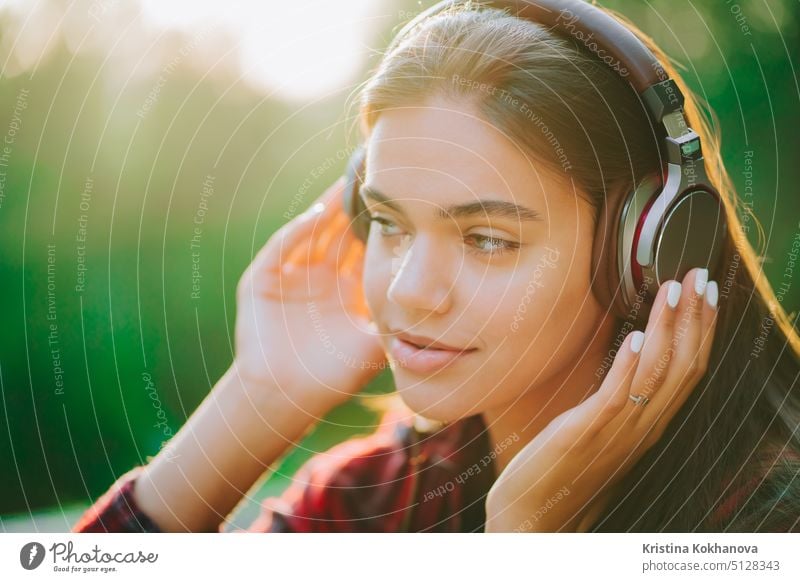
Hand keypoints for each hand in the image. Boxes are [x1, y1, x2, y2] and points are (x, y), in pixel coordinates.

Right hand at [233, 176, 386, 413]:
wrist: (288, 397)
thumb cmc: (332, 375)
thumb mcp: (372, 343)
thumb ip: (397, 322)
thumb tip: (436, 306)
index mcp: (343, 289)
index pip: (360, 249)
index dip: (375, 228)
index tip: (396, 203)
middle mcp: (317, 278)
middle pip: (337, 233)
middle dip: (352, 208)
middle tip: (370, 179)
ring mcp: (289, 277)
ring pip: (310, 233)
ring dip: (327, 211)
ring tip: (345, 186)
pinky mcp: (261, 282)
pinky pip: (280, 250)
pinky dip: (296, 232)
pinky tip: (316, 217)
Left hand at [485, 267, 718, 531]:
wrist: (535, 514)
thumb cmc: (564, 468)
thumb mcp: (599, 427)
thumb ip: (617, 398)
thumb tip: (626, 357)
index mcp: (647, 422)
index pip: (687, 371)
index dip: (700, 331)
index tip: (705, 294)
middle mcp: (641, 426)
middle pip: (682, 367)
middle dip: (694, 319)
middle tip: (698, 277)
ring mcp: (616, 431)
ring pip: (656, 376)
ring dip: (668, 330)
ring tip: (672, 292)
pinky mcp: (585, 433)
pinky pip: (615, 397)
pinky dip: (629, 366)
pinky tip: (634, 337)